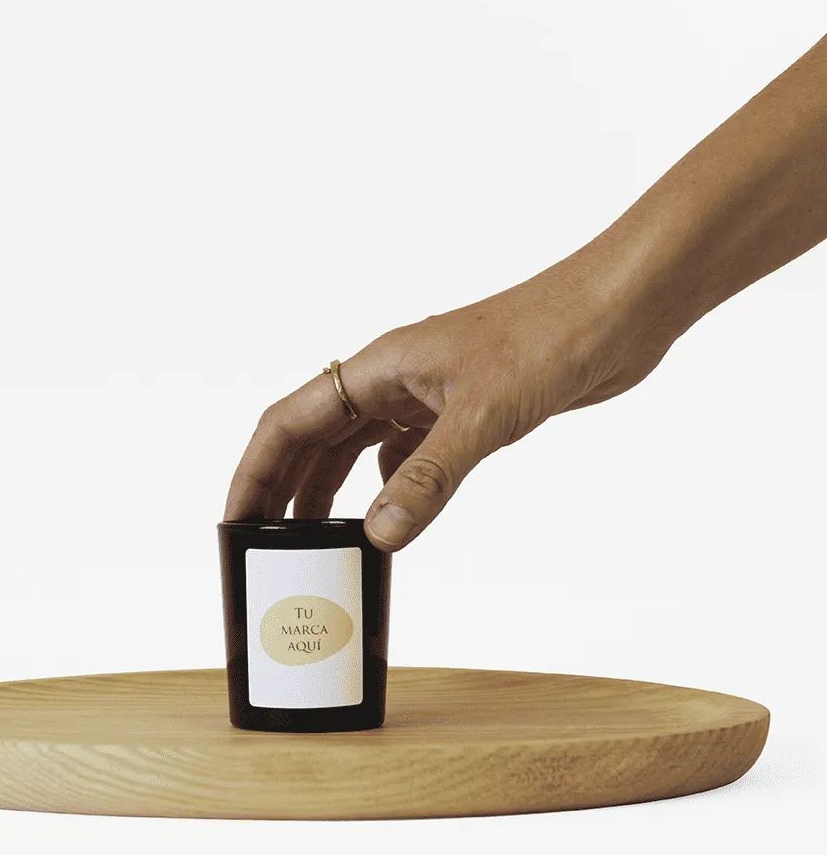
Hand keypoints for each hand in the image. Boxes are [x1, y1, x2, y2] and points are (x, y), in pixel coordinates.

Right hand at [222, 247, 675, 551]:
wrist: (618, 309)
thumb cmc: (551, 335)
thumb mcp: (483, 414)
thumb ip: (429, 477)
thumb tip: (380, 537)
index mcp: (380, 367)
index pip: (291, 421)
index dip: (256, 472)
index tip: (234, 519)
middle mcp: (394, 379)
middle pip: (315, 437)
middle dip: (284, 489)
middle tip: (265, 545)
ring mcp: (428, 395)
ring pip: (357, 447)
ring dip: (331, 491)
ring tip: (314, 539)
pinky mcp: (463, 411)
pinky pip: (404, 453)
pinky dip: (386, 486)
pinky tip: (387, 512)